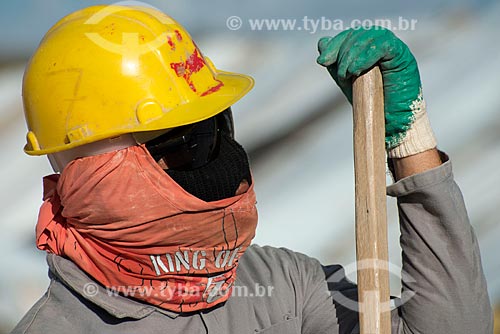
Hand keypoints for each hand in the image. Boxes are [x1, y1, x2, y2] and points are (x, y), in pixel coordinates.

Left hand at [317, 26, 435, 156]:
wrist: (391, 122)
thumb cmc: (371, 103)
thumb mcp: (347, 80)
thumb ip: (336, 63)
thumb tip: (321, 42)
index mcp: (367, 47)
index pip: (349, 36)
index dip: (334, 45)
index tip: (322, 62)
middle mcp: (381, 43)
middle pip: (357, 34)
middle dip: (342, 52)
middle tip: (341, 74)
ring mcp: (393, 48)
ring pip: (370, 37)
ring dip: (353, 55)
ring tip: (348, 75)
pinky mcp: (403, 56)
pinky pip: (384, 46)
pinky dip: (367, 56)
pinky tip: (357, 71)